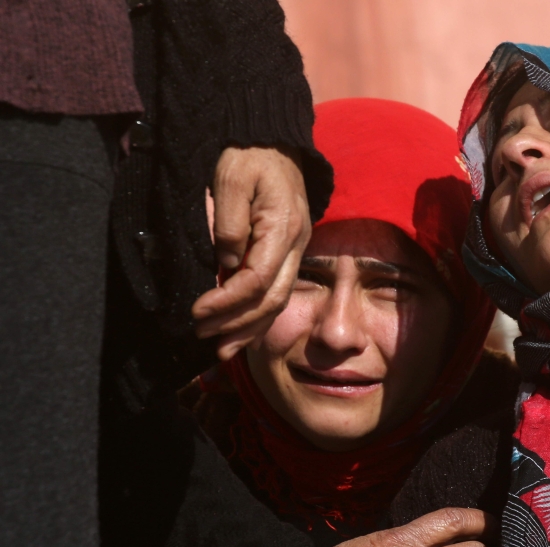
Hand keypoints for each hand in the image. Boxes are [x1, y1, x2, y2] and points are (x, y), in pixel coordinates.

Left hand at [192, 145, 311, 360]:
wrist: (272, 138)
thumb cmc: (248, 154)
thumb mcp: (230, 179)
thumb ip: (228, 225)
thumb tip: (226, 265)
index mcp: (282, 227)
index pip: (257, 280)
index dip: (226, 302)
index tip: (196, 312)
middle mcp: (296, 243)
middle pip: (272, 299)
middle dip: (238, 325)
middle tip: (204, 338)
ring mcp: (295, 248)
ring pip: (278, 301)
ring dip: (249, 328)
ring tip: (221, 349)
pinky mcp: (287, 250)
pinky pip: (276, 291)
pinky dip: (257, 315)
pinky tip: (240, 330)